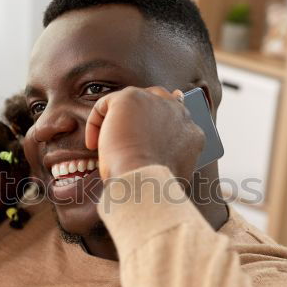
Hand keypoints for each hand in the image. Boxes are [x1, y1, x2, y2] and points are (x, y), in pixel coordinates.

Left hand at [85, 86, 203, 180]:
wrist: (143, 181)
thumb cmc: (152, 188)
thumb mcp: (168, 178)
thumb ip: (165, 160)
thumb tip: (151, 160)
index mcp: (192, 134)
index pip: (178, 117)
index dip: (160, 119)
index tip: (146, 129)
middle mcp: (179, 113)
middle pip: (158, 98)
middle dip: (141, 109)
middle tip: (121, 126)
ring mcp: (157, 103)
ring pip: (131, 102)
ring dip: (116, 121)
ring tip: (107, 144)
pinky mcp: (132, 98)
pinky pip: (107, 103)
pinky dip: (95, 123)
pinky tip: (93, 145)